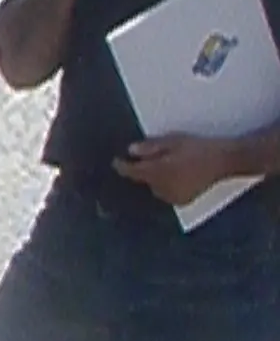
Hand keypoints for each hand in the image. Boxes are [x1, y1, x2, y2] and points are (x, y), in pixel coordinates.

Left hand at [115, 135, 240, 207]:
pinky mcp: (185, 200)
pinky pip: (167, 194)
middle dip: (141, 171)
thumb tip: (130, 151)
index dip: (121, 166)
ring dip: (153, 180)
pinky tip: (172, 177)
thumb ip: (150, 147)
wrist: (225, 161)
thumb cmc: (197, 148)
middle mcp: (163, 188)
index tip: (115, 161)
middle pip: (143, 181)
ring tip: (161, 166)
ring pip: (155, 188)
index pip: (132, 172)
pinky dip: (165, 187)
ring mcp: (174, 196)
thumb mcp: (172, 141)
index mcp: (158, 172)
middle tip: (141, 161)